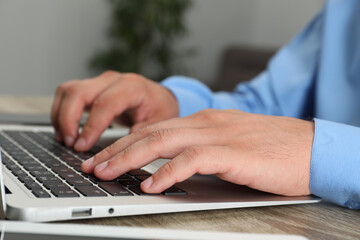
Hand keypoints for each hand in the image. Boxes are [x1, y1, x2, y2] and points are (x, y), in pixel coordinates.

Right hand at [51, 71, 178, 151]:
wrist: (160, 98)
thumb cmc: (160, 110)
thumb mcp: (158, 124)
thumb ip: (139, 136)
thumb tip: (118, 154)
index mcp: (132, 87)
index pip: (104, 104)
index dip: (90, 126)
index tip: (81, 146)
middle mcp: (113, 80)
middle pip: (79, 92)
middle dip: (68, 119)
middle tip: (70, 143)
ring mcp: (100, 81)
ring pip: (68, 90)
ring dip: (61, 115)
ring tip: (66, 139)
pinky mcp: (92, 87)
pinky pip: (68, 94)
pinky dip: (61, 112)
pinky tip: (65, 130)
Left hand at [82, 109, 313, 195]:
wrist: (311, 147)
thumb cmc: (271, 149)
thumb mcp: (229, 142)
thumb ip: (201, 148)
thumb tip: (172, 164)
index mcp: (204, 121)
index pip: (155, 127)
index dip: (126, 142)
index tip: (105, 156)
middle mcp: (206, 123)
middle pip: (151, 132)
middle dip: (117, 149)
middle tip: (93, 165)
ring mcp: (219, 135)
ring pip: (163, 142)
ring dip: (131, 158)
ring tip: (107, 173)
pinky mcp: (232, 153)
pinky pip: (192, 160)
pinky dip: (167, 172)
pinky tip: (151, 184)